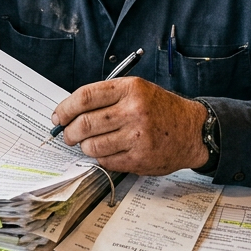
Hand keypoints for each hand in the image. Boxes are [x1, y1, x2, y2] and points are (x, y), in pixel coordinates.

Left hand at [52, 78, 209, 174]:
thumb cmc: (160, 109)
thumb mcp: (137, 90)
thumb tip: (69, 111)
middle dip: (69, 131)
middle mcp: (134, 111)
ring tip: (89, 143)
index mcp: (130, 89)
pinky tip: (108, 151)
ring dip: (84, 146)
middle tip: (68, 134)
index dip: (65, 108)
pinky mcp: (140, 158)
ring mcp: (137, 137)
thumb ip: (106, 97)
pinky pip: (106, 161)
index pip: (85, 97)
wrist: (192, 130)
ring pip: (92, 145)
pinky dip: (101, 157)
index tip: (58, 116)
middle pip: (84, 123)